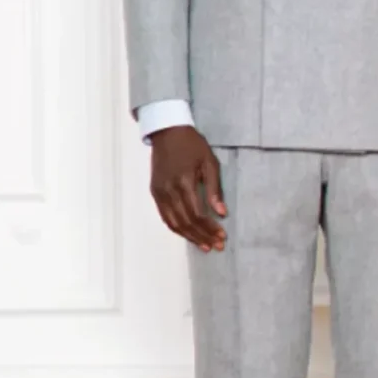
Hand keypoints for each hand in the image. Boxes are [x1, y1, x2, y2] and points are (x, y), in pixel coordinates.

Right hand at [148, 126, 226, 250]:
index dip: (210, 228)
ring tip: (204, 246)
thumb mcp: (209, 162)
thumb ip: (215, 189)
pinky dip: (177, 228)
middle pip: (186, 222)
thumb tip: (222, 213)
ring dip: (190, 237)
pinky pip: (165, 216)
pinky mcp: (155, 192)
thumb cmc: (192, 145)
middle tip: (216, 246)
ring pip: (174, 223)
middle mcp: (169, 190)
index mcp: (184, 182)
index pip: (197, 214)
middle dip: (202, 236)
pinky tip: (188, 234)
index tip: (222, 237)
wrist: (167, 131)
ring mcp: (159, 192)